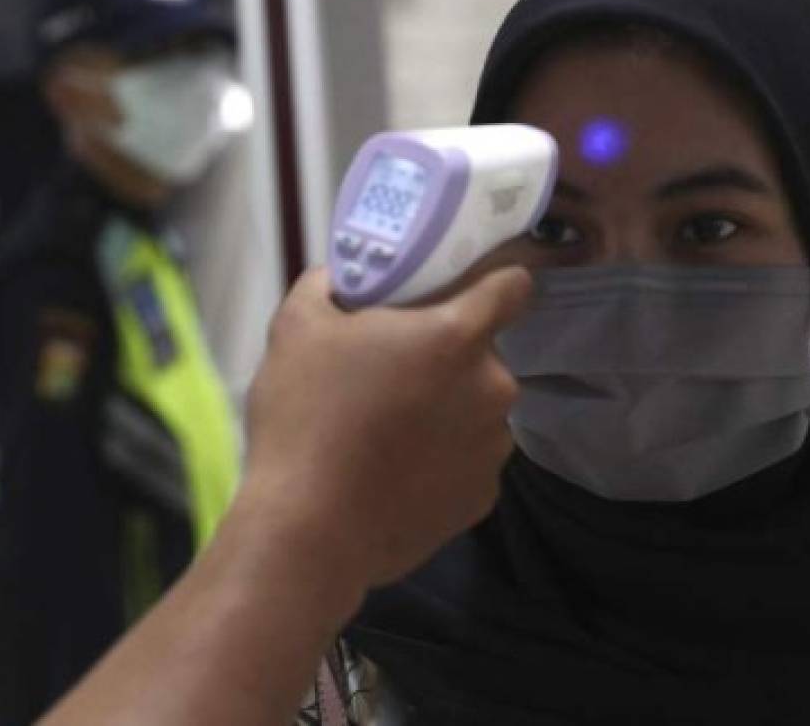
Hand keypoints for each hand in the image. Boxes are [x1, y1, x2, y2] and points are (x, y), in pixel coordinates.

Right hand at [242, 264, 531, 590]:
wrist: (310, 533)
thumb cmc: (306, 418)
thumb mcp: (297, 328)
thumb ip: (328, 286)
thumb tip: (340, 276)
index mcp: (457, 335)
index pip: (513, 287)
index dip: (491, 283)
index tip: (461, 292)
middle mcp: (493, 387)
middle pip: (482, 354)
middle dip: (444, 356)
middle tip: (391, 371)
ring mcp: (493, 448)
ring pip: (476, 409)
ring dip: (446, 409)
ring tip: (388, 431)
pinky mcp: (482, 497)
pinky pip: (468, 460)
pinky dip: (442, 460)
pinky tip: (395, 472)